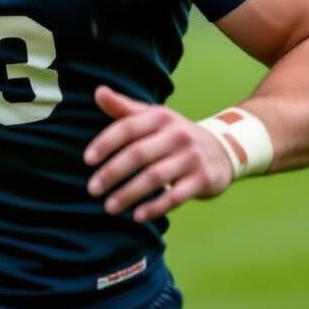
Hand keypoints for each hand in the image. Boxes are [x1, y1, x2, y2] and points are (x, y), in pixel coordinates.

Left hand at [84, 86, 234, 221]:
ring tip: (109, 207)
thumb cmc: (173, 134)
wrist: (221, 149)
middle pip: (138, 154)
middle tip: (92, 189)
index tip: (87, 160)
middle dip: (112, 172)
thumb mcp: (152, 117)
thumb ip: (123, 108)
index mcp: (160, 116)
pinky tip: (137, 216)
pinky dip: (156, 207)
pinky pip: (176, 196)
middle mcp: (177, 134)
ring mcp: (191, 157)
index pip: (128, 127)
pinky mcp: (203, 179)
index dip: (106, 143)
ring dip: (129, 193)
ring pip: (155, 177)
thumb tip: (98, 92)